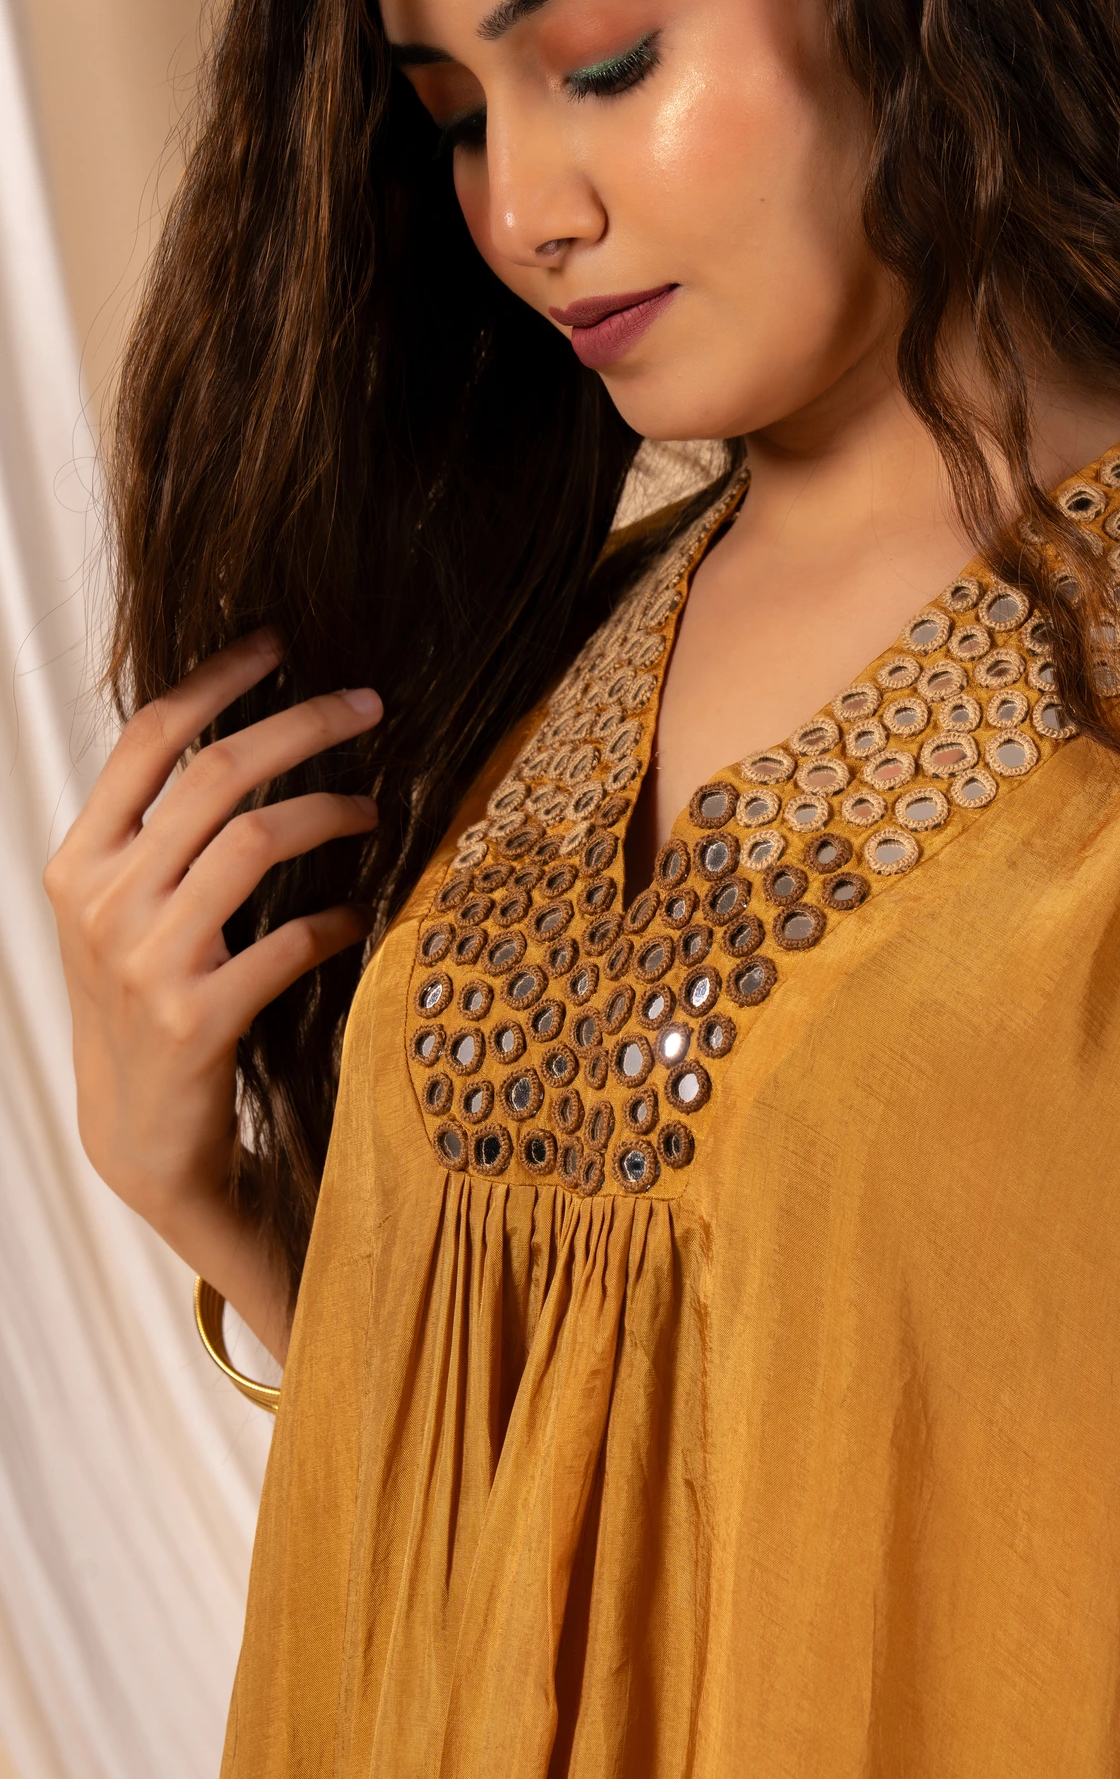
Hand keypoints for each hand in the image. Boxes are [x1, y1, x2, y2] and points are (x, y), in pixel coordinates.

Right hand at [43, 632, 381, 1359]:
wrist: (137, 1137)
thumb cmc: (144, 1001)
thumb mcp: (123, 910)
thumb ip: (160, 832)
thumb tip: (245, 730)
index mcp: (82, 860)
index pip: (149, 736)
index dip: (220, 678)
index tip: (283, 641)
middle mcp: (106, 902)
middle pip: (218, 773)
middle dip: (304, 723)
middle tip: (369, 703)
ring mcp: (148, 963)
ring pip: (258, 840)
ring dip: (333, 811)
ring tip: (378, 808)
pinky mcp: (199, 1021)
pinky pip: (291, 940)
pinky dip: (340, 917)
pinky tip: (364, 913)